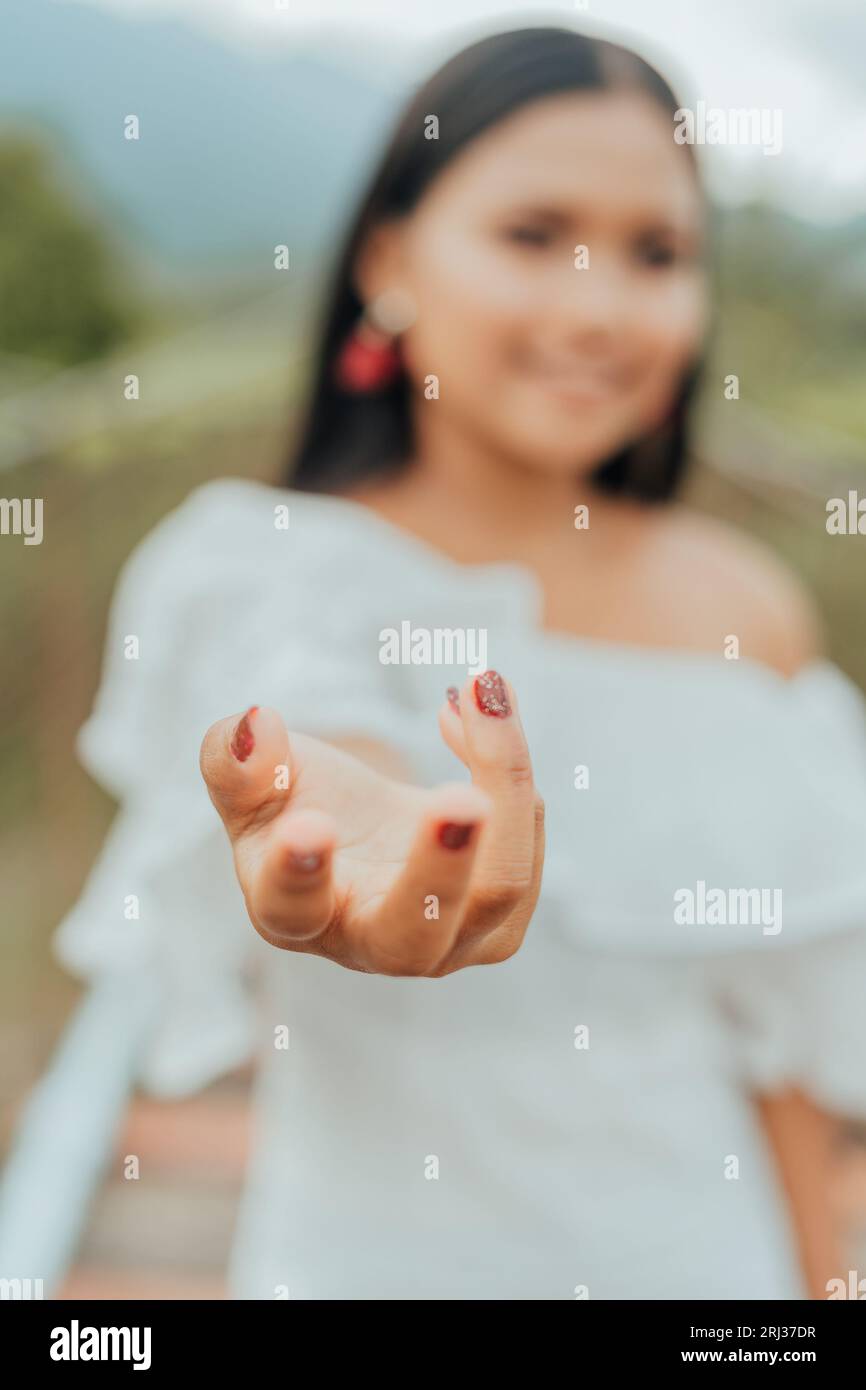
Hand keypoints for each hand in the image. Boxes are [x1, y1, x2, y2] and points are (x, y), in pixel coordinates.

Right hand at [199, 670, 543, 976]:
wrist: (360, 832)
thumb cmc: (298, 807)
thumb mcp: (252, 780)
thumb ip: (235, 759)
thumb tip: (255, 727)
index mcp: (296, 915)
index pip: (295, 905)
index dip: (300, 870)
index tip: (309, 824)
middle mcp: (375, 946)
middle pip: (419, 928)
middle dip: (442, 867)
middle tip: (460, 799)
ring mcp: (448, 939)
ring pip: (501, 883)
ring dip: (502, 777)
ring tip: (479, 691)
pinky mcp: (503, 912)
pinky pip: (525, 838)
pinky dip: (507, 765)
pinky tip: (469, 713)